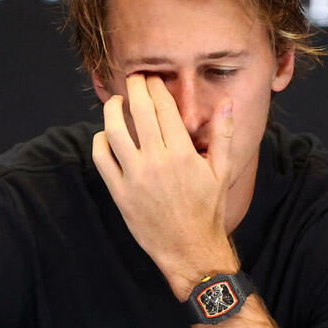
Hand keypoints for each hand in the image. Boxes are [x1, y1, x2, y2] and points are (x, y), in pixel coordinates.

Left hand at [92, 75, 238, 298]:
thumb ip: (223, 134)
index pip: (163, 107)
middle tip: (134, 78)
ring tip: (116, 101)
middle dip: (135, 87)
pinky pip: (102, 159)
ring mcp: (135, 178)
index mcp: (182, 154)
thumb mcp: (222, 172)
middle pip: (139, 111)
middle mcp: (156, 162)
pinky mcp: (120, 193)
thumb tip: (226, 102)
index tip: (152, 78)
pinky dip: (100, 141)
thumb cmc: (208, 210)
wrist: (190, 249)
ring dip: (112, 110)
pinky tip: (106, 135)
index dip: (156, 87)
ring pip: (114, 131)